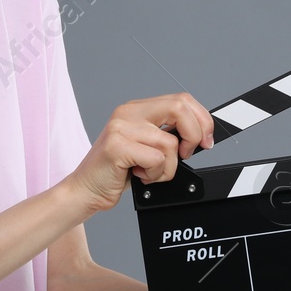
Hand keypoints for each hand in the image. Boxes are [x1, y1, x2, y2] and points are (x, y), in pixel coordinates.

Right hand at [65, 94, 214, 214]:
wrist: (85, 190)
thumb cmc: (116, 171)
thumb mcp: (146, 147)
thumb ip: (166, 134)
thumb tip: (200, 135)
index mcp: (137, 109)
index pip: (181, 99)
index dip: (201, 119)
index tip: (205, 140)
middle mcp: (128, 113)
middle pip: (180, 107)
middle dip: (194, 134)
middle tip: (187, 154)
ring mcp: (121, 127)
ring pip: (170, 143)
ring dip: (168, 168)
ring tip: (148, 172)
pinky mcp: (117, 146)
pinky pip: (157, 159)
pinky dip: (155, 175)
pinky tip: (138, 175)